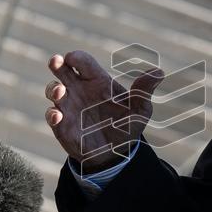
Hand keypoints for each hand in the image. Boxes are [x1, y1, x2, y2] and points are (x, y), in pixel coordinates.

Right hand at [44, 51, 163, 171]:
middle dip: (56, 63)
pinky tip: (58, 116)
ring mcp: (68, 106)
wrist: (117, 153)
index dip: (76, 57)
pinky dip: (52, 114)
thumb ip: (144, 91)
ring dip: (53, 89)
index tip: (72, 58)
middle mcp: (79, 89)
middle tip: (56, 62)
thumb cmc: (128, 125)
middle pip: (61, 70)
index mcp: (97, 80)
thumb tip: (159, 72)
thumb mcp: (140, 109)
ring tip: (61, 92)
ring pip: (53, 90)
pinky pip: (52, 116)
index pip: (83, 61)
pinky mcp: (62, 125)